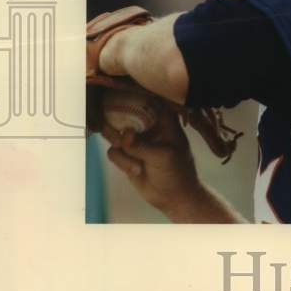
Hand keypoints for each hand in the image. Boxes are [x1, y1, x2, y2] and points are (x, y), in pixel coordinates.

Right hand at [103, 98, 200, 214]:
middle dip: (117, 123)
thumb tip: (124, 134)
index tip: (118, 92)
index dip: (132, 94)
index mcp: (163, 118)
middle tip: (117, 135)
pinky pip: (113, 151)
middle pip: (124, 113)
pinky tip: (136, 170)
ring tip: (136, 162)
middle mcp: (147, 125)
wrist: (174, 198)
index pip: (147, 99)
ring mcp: (136, 140)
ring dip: (122, 148)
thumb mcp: (163, 156)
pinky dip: (122, 161)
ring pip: (114, 133)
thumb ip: (142, 145)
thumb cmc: (177, 172)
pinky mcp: (126, 155)